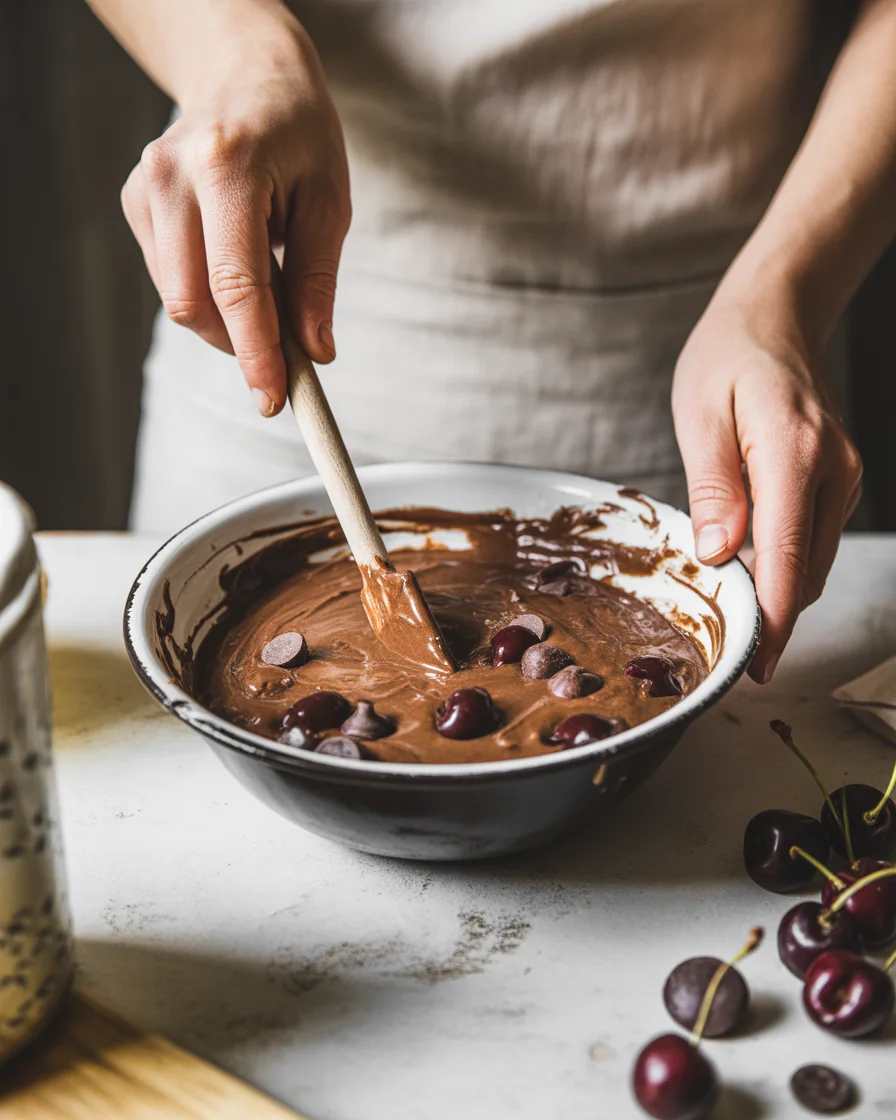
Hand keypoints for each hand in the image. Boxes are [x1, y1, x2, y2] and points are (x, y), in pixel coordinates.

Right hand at [120, 20, 349, 415]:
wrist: (246, 74)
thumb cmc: (298, 134)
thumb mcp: (329, 201)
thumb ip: (317, 281)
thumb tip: (316, 353)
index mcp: (228, 167)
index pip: (236, 285)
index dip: (256, 352)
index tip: (273, 399)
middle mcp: (173, 175)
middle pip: (195, 303)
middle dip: (241, 344)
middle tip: (285, 354)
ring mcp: (145, 188)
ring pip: (178, 300)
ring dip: (226, 322)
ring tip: (268, 288)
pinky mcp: (134, 202)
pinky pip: (170, 281)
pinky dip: (207, 296)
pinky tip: (235, 264)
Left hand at [672, 294, 861, 682]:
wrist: (772, 321)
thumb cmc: (725, 361)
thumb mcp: (699, 416)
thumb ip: (712, 486)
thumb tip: (719, 554)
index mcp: (794, 451)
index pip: (789, 556)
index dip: (774, 619)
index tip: (758, 665)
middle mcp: (834, 468)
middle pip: (809, 570)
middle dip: (776, 619)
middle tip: (735, 656)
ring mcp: (845, 476)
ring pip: (815, 561)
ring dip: (781, 594)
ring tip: (736, 620)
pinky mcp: (841, 481)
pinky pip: (814, 539)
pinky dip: (788, 564)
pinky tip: (751, 570)